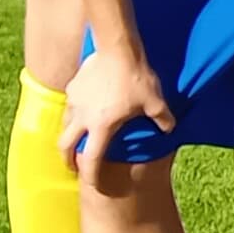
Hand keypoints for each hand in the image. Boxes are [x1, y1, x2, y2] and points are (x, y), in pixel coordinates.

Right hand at [61, 51, 177, 182]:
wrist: (118, 49)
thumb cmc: (137, 77)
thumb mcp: (155, 101)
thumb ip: (162, 119)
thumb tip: (169, 130)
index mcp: (101, 126)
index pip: (91, 159)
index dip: (91, 175)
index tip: (93, 184)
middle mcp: (82, 117)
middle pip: (64, 145)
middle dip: (67, 159)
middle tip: (73, 166)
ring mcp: (74, 101)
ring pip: (64, 124)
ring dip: (69, 135)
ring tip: (77, 139)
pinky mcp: (73, 87)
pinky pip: (70, 105)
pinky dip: (74, 114)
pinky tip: (83, 111)